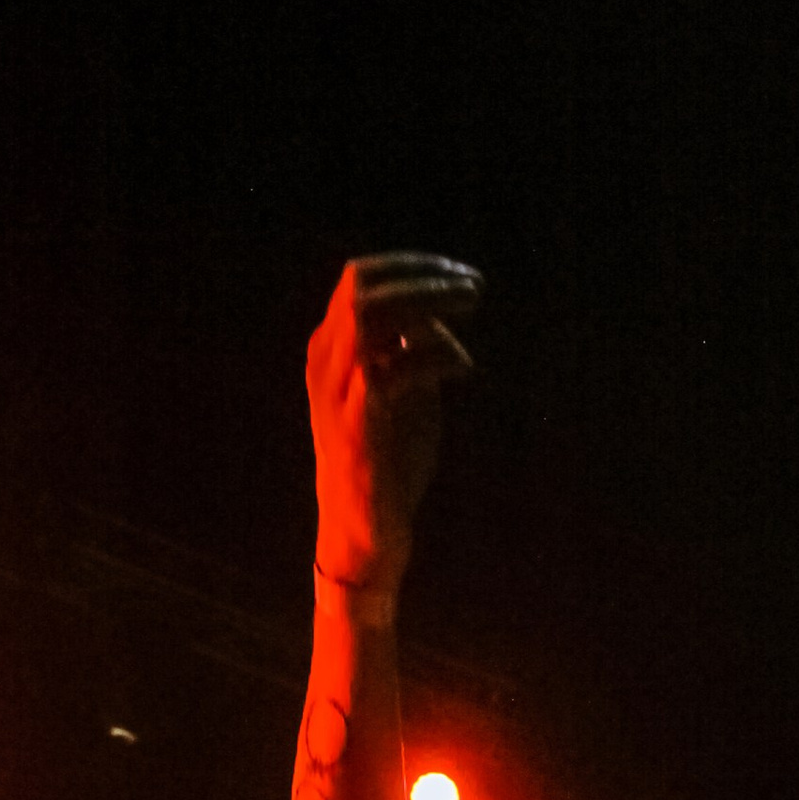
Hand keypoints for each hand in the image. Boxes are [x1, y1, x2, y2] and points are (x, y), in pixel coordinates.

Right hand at [306, 252, 481, 594]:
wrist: (361, 532)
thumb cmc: (386, 462)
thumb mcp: (402, 394)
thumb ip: (412, 351)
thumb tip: (438, 315)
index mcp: (330, 348)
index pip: (360, 278)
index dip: (411, 266)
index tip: (456, 273)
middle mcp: (324, 361)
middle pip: (363, 285)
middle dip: (423, 276)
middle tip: (474, 284)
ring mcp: (335, 391)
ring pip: (370, 315)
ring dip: (428, 301)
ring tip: (473, 303)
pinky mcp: (356, 425)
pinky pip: (393, 369)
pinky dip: (434, 357)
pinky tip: (466, 367)